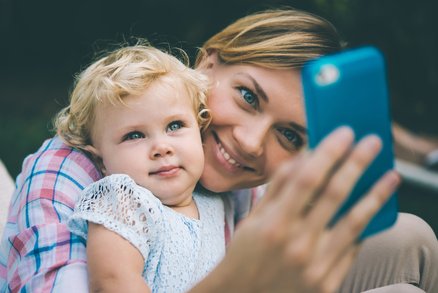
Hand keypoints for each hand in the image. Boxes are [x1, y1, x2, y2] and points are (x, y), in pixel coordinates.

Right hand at [196, 127, 399, 292]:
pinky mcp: (327, 284)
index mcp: (274, 224)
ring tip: (391, 175)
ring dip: (376, 194)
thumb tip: (304, 157)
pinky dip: (364, 226)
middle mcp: (298, 244)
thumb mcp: (253, 219)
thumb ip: (279, 188)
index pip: (308, 178)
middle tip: (372, 142)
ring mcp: (316, 267)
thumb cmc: (245, 255)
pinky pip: (352, 249)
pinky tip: (373, 209)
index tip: (344, 132)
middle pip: (336, 194)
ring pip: (354, 222)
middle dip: (357, 162)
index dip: (329, 152)